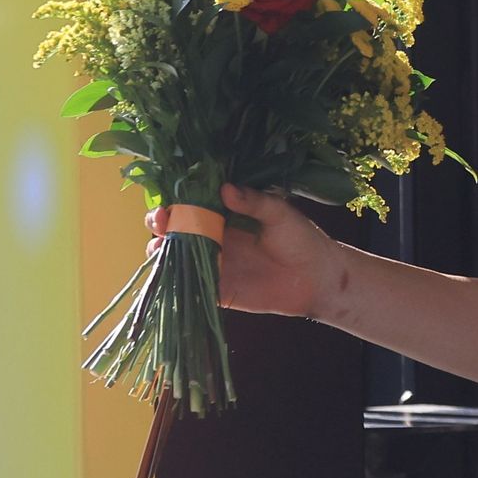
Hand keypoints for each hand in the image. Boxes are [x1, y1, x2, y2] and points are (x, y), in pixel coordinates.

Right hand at [144, 184, 342, 318]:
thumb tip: (226, 188)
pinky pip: (188, 286)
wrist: (317, 277)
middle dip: (160, 224)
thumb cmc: (301, 239)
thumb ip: (254, 202)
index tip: (168, 201)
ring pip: (175, 257)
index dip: (175, 202)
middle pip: (175, 230)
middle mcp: (214, 238)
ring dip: (161, 252)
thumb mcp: (279, 214)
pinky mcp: (217, 289)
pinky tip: (166, 274)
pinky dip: (173, 281)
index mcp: (226, 216)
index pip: (191, 205)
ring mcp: (213, 264)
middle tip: (160, 222)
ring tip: (160, 246)